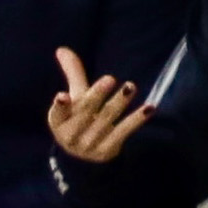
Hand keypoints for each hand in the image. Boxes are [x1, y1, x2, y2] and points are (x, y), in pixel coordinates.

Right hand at [44, 51, 149, 165]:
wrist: (85, 158)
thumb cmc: (79, 119)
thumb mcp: (75, 98)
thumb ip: (72, 74)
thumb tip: (62, 49)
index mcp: (59, 121)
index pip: (58, 113)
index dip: (60, 106)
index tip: (62, 96)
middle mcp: (71, 135)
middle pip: (85, 112)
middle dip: (97, 95)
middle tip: (110, 78)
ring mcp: (89, 145)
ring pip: (106, 120)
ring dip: (119, 103)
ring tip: (130, 87)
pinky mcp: (107, 150)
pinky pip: (124, 132)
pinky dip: (136, 120)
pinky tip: (149, 108)